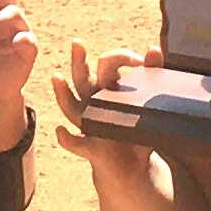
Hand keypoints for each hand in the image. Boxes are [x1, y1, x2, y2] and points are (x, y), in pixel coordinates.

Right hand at [52, 38, 162, 182]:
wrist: (132, 168)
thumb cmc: (138, 131)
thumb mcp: (148, 104)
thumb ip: (153, 75)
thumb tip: (154, 48)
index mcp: (107, 91)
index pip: (106, 65)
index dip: (120, 57)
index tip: (139, 60)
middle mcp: (93, 105)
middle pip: (81, 79)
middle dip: (78, 61)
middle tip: (77, 43)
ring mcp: (89, 125)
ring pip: (72, 107)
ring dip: (63, 94)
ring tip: (57, 78)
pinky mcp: (92, 148)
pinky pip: (77, 144)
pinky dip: (68, 140)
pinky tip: (61, 132)